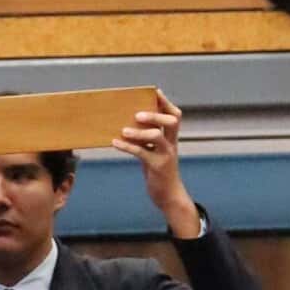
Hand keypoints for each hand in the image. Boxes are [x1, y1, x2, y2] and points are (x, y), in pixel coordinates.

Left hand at [111, 92, 198, 237]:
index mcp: (171, 139)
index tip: (155, 92)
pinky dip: (128, 146)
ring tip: (123, 130)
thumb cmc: (159, 173)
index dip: (166, 103)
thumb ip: (147, 140)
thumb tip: (127, 125)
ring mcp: (166, 155)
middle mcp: (171, 144)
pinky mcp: (158, 167)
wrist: (169, 197)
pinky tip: (115, 143)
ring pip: (156, 136)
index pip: (175, 115)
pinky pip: (142, 153)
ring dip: (139, 132)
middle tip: (137, 114)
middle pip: (171, 121)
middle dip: (155, 114)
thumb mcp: (155, 153)